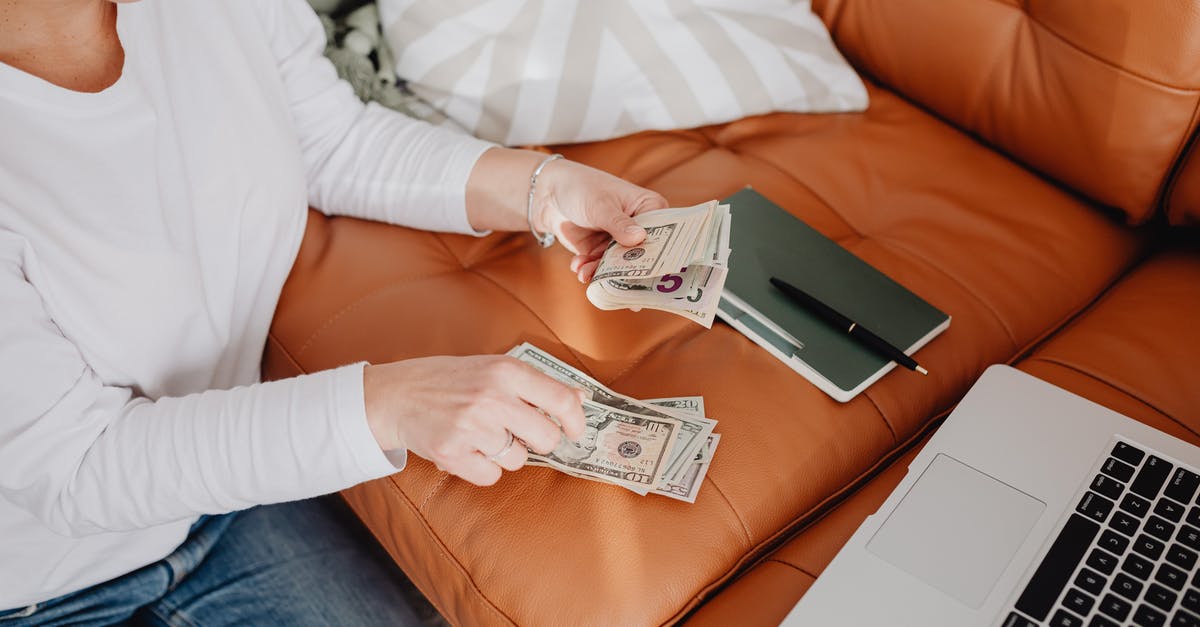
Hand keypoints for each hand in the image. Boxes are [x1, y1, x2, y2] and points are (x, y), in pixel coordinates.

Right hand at [362, 355, 586, 485]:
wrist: (396, 395)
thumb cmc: (449, 381)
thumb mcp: (492, 368)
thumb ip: (535, 384)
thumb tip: (581, 398)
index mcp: (505, 371)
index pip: (561, 400)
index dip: (576, 421)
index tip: (574, 431)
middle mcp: (492, 397)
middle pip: (546, 438)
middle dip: (539, 442)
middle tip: (521, 434)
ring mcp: (471, 427)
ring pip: (518, 460)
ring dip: (505, 453)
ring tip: (481, 435)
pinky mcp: (453, 453)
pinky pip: (491, 476)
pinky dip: (482, 468)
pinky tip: (467, 448)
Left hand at [532, 158, 668, 281]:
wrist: (548, 194)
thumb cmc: (580, 187)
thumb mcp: (601, 205)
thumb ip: (619, 224)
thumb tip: (639, 238)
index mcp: (649, 208)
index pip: (662, 234)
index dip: (657, 252)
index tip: (650, 270)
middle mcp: (639, 227)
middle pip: (642, 256)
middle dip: (626, 269)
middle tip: (616, 282)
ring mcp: (619, 242)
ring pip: (619, 266)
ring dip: (602, 273)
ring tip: (585, 274)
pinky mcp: (601, 252)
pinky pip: (601, 268)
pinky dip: (589, 271)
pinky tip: (578, 267)